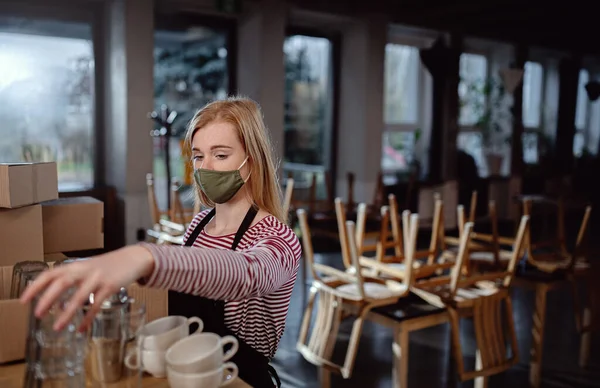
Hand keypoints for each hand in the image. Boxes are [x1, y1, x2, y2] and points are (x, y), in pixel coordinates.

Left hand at [20, 245, 154, 331]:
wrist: (132, 258)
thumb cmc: (108, 265)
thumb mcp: (87, 267)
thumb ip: (71, 276)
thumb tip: (52, 295)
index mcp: (75, 265)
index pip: (50, 273)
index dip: (36, 286)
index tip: (25, 300)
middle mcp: (85, 270)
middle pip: (63, 282)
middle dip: (48, 298)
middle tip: (38, 314)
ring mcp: (98, 278)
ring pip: (80, 296)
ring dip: (67, 313)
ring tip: (58, 327)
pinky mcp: (111, 286)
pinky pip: (97, 304)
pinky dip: (88, 317)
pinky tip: (82, 328)